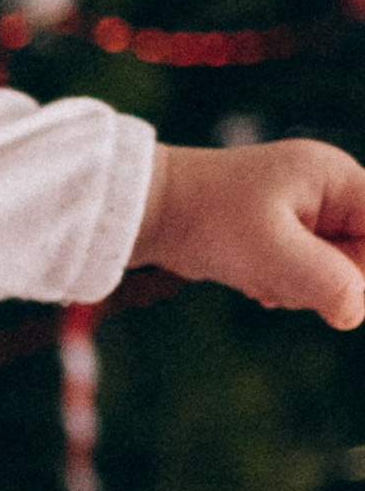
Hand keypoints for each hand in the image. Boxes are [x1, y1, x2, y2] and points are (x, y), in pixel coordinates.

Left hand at [132, 140, 364, 328]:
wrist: (147, 212)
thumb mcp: (272, 252)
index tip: (338, 288)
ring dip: (301, 287)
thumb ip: (328, 282)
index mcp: (335, 178)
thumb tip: (357, 312)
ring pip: (337, 272)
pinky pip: (308, 275)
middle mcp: (326, 191)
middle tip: (284, 280)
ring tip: (261, 274)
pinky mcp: (286, 235)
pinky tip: (253, 279)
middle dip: (330, 281)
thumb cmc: (206, 219)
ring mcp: (306, 213)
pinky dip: (285, 285)